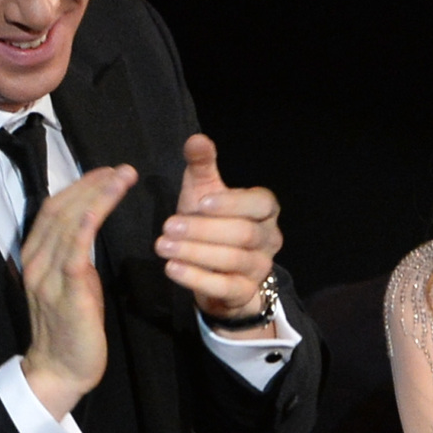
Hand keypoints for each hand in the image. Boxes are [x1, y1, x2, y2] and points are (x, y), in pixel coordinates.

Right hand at [21, 166, 133, 418]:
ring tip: (121, 177)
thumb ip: (76, 257)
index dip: (80, 186)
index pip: (54, 209)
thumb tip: (90, 231)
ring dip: (96, 195)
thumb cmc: (72, 328)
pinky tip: (103, 206)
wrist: (60, 370)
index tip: (107, 172)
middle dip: (91, 183)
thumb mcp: (73, 284)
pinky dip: (87, 224)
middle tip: (121, 168)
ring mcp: (47, 276)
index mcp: (36, 257)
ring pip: (68, 223)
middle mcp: (35, 261)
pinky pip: (74, 251)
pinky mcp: (65, 292)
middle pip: (60, 209)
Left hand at [157, 135, 282, 328]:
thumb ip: (202, 166)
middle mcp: (269, 239)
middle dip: (203, 230)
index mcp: (264, 211)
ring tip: (163, 246)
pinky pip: (226, 287)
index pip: (261, 203)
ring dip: (196, 253)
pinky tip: (172, 269)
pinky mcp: (246, 293)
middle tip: (168, 226)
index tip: (200, 202)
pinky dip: (198, 279)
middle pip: (244, 234)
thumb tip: (196, 139)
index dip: (232, 203)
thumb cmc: (212, 224)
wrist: (218, 272)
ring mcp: (260, 268)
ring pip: (234, 260)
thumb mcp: (205, 192)